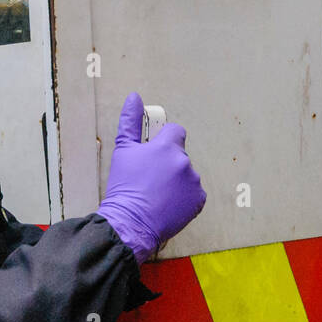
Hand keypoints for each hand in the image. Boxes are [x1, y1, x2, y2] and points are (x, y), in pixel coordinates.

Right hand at [95, 93, 206, 262]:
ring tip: (156, 195)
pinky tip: (167, 204)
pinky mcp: (198, 201)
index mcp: (167, 146)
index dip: (164, 141)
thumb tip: (134, 98)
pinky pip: (193, 194)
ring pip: (186, 175)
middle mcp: (184, 162)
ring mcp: (193, 182)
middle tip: (149, 180)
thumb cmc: (124, 189)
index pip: (175, 131)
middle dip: (167, 164)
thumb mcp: (122, 151)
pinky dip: (183, 198)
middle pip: (179, 156)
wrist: (130, 223)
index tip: (154, 154)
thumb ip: (130, 122)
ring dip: (175, 182)